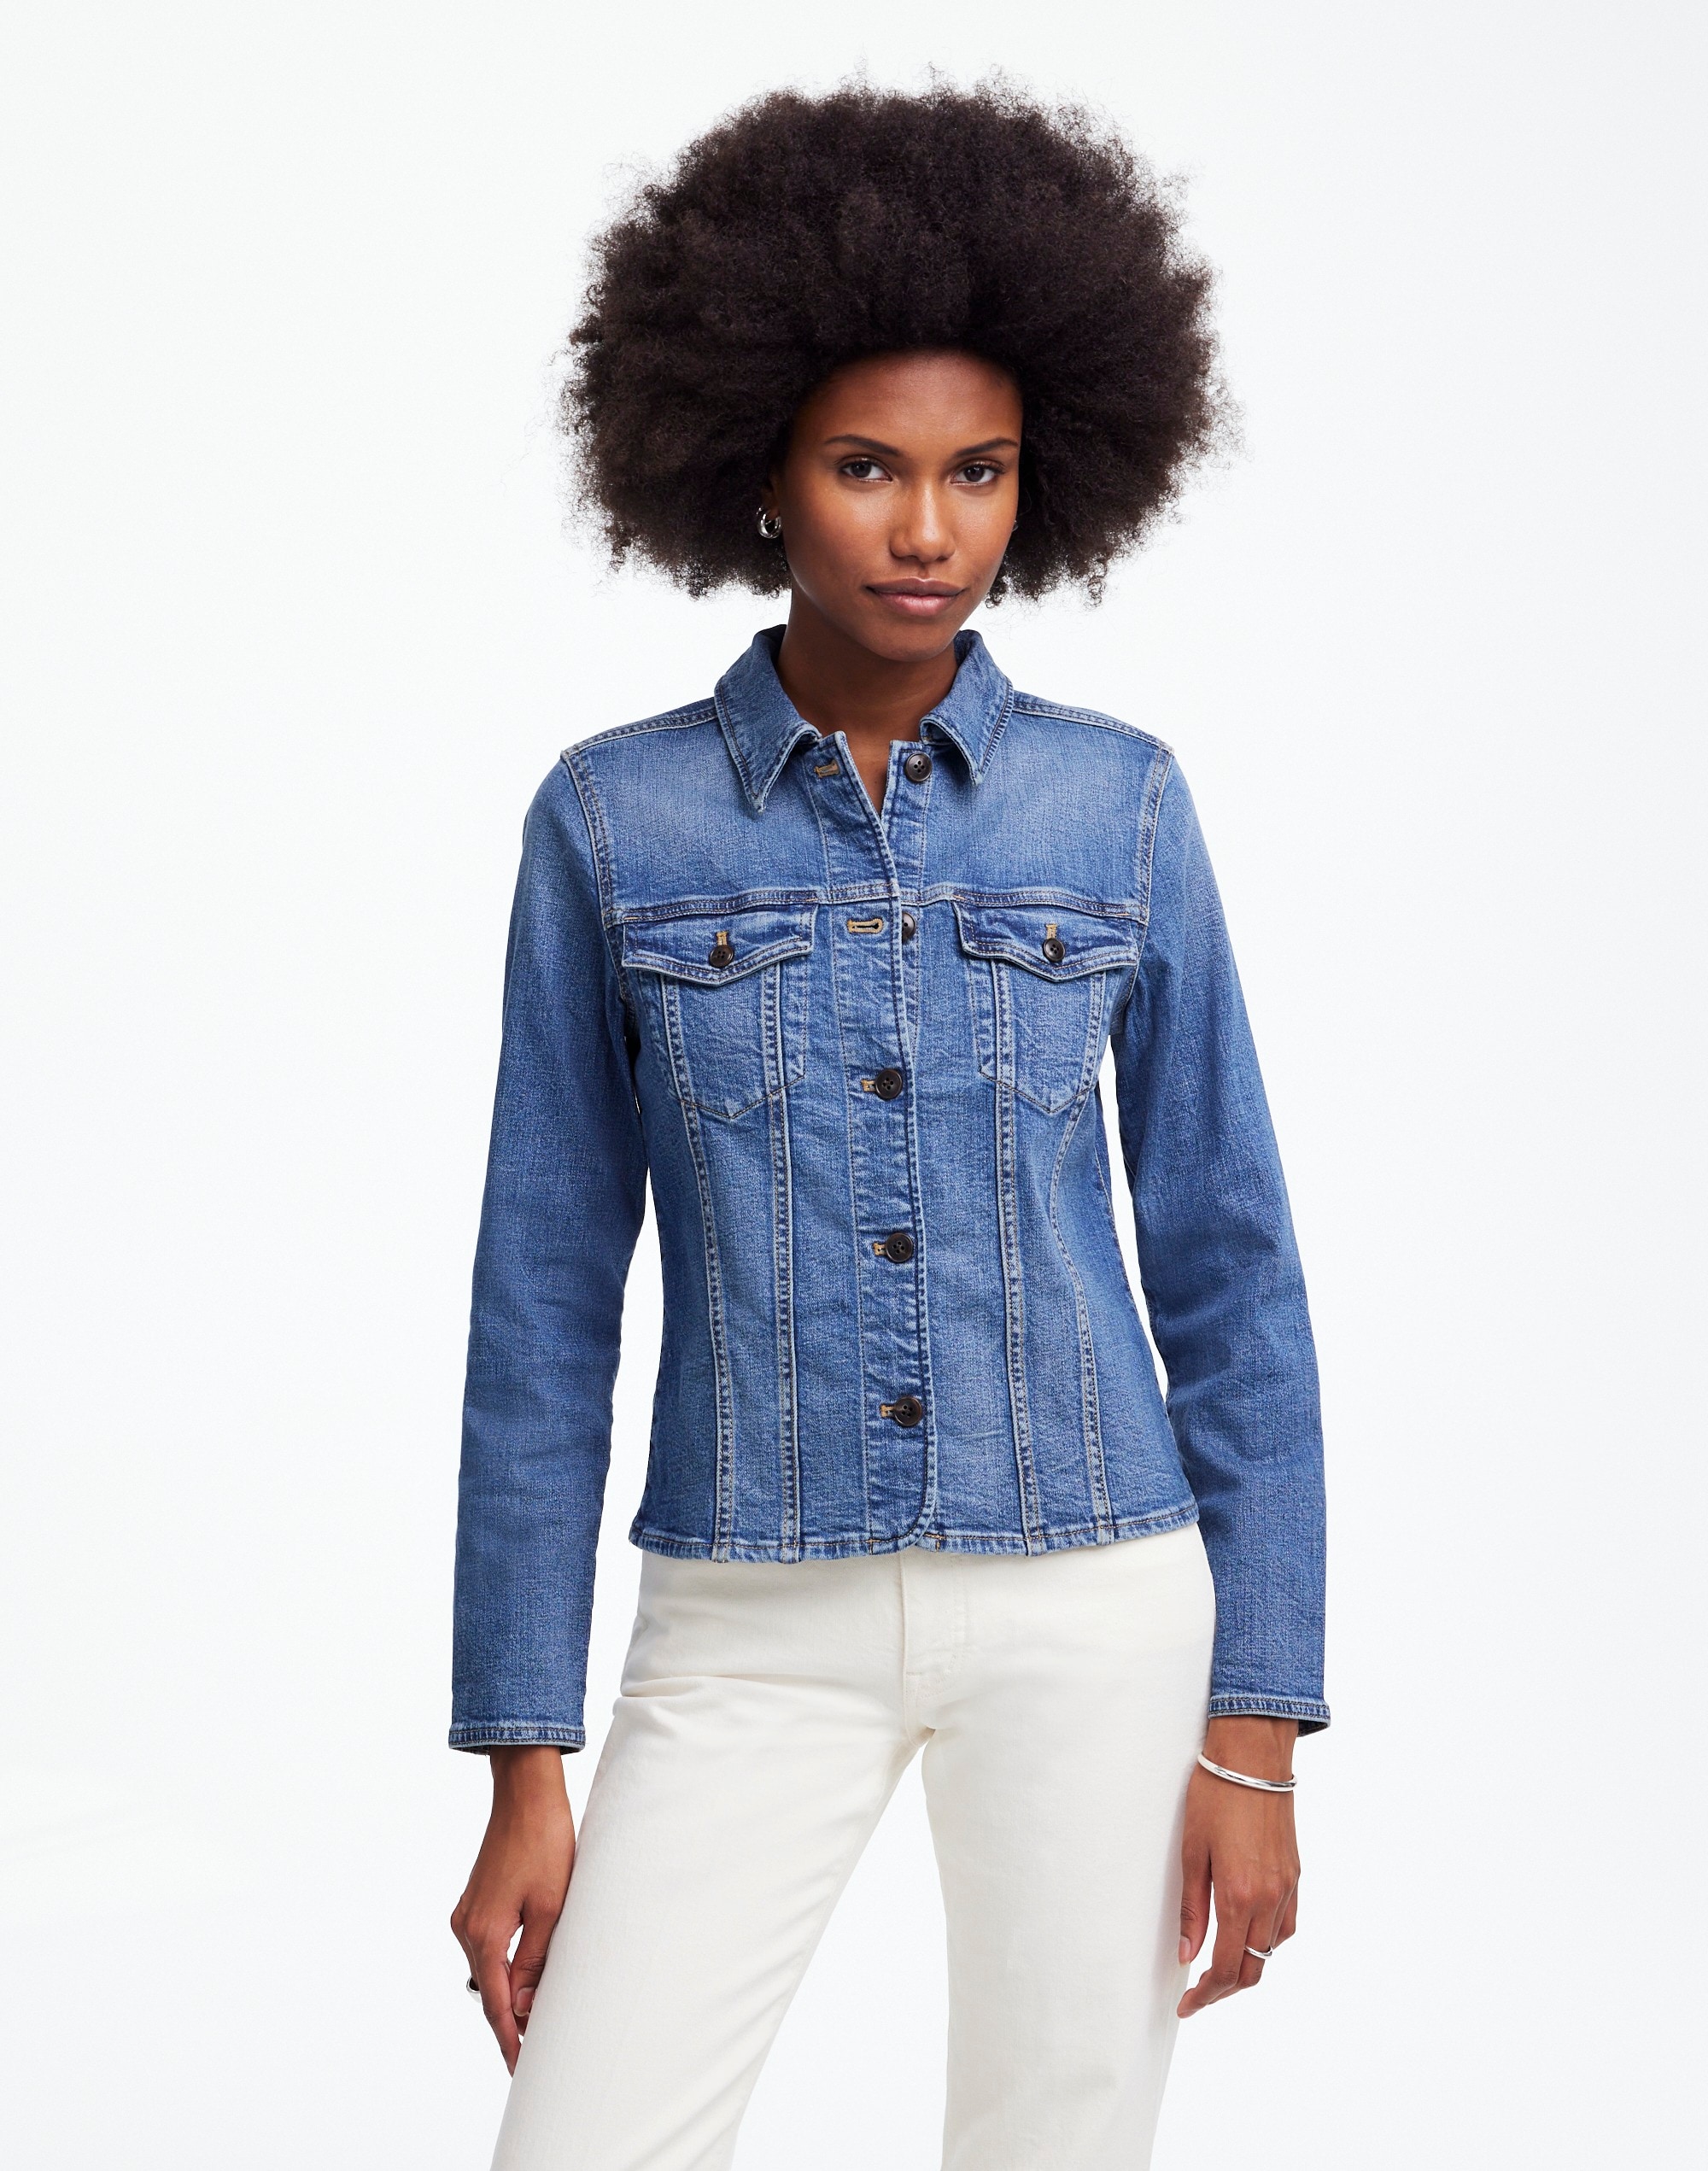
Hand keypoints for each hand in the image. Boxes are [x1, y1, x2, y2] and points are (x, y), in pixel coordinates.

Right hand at [451, 1746, 575, 2070]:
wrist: (526, 1795)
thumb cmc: (545, 1845)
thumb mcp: (550, 1909)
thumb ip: (535, 1962)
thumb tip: (522, 2009)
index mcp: (484, 1935)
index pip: (496, 2005)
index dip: (510, 2040)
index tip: (521, 2071)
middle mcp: (466, 1928)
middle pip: (489, 1991)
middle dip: (509, 2022)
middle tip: (533, 2054)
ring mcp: (467, 1915)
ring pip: (488, 1969)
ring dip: (508, 1993)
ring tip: (535, 2019)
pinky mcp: (475, 1902)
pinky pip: (488, 1947)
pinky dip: (504, 1967)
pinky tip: (523, 1977)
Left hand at [1177, 1716, 1299, 2018]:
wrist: (1253, 1756)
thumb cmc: (1215, 1796)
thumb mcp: (1192, 1852)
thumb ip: (1191, 1908)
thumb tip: (1187, 1953)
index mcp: (1238, 1896)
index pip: (1226, 1967)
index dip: (1206, 1995)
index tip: (1188, 2004)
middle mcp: (1269, 1898)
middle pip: (1253, 1967)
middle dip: (1226, 1989)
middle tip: (1199, 1994)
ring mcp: (1287, 1887)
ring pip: (1271, 1949)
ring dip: (1248, 1965)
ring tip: (1219, 1966)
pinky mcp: (1296, 1874)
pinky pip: (1286, 1924)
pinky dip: (1268, 1940)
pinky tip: (1247, 1933)